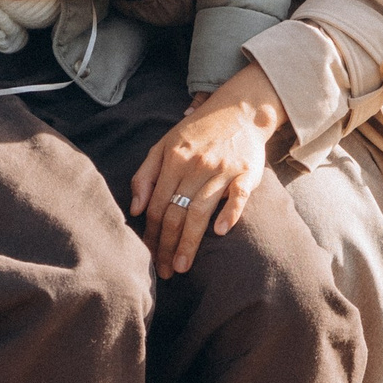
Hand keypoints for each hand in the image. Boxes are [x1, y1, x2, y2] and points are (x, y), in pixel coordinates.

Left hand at [129, 64, 285, 277]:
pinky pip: (238, 196)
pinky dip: (230, 213)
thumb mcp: (164, 145)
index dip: (150, 233)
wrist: (240, 109)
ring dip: (189, 241)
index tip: (148, 256)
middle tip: (164, 272)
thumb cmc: (198, 131)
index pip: (156, 205)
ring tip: (181, 266)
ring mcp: (222, 169)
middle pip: (176, 212)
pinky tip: (220, 232)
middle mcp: (196, 166)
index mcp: (174, 160)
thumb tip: (136, 210)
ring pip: (201, 211)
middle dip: (166, 245)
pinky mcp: (247, 172)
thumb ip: (146, 175)